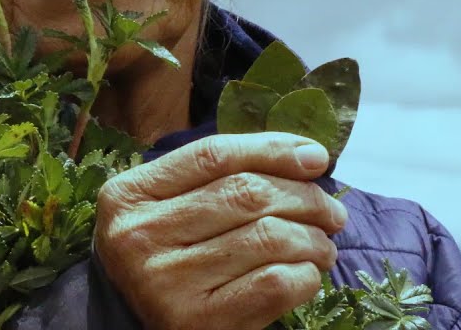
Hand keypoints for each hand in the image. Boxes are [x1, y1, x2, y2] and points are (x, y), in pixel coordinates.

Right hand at [94, 132, 348, 329]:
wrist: (138, 327)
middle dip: (304, 198)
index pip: (213, 155)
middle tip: (332, 212)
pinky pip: (272, 283)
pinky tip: (305, 276)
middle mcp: (140, 235)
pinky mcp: (195, 321)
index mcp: (129, 195)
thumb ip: (220, 177)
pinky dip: (304, 276)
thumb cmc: (168, 257)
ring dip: (312, 239)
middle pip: (244, 193)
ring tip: (323, 246)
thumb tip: (308, 156)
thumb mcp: (170, 208)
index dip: (271, 149)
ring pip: (266, 238)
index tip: (316, 157)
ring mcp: (165, 281)